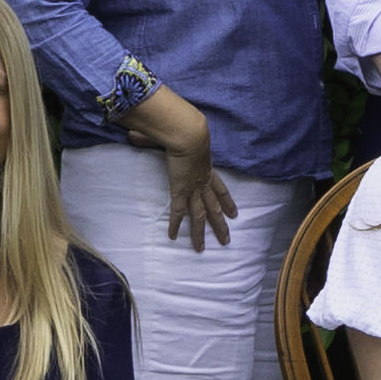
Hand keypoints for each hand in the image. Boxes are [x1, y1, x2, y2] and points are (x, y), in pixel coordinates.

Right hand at [152, 128, 237, 252]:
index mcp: (208, 170)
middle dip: (220, 225)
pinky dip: (175, 225)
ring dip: (201, 233)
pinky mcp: (180, 191)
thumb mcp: (185, 137)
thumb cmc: (188, 131)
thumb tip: (146, 133)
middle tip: (226, 240)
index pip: (221, 190)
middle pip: (214, 208)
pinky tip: (173, 237)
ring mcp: (193, 189)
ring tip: (202, 248)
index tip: (235, 214)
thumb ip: (168, 137)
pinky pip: (178, 212)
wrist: (189, 134)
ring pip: (200, 216)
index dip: (228, 202)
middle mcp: (203, 183)